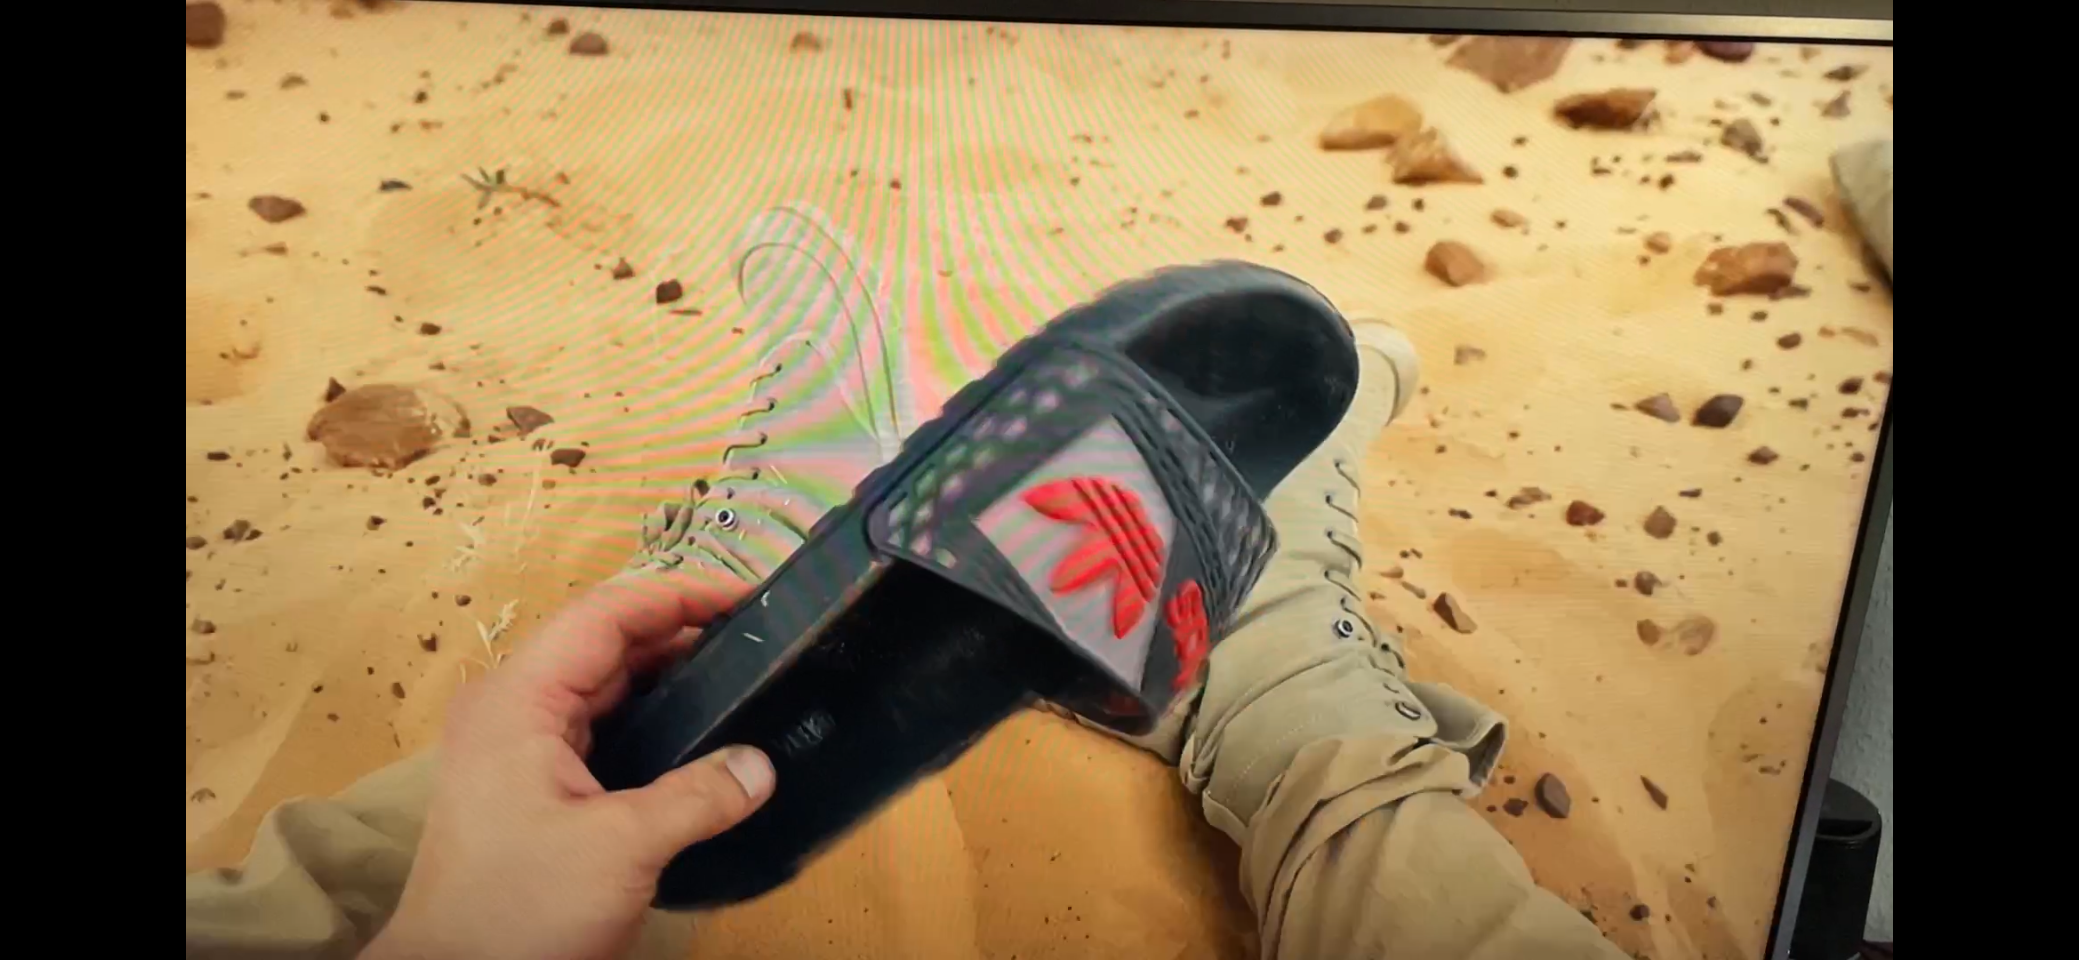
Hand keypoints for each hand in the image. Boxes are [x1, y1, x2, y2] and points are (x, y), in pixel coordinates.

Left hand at [365, 576, 775, 959]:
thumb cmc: (518, 912)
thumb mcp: (621, 849)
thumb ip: (698, 798)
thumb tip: (762, 766)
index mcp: (519, 700)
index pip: (604, 614)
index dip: (676, 594)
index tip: (744, 599)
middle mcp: (512, 708)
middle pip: (604, 643)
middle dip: (679, 632)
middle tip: (756, 639)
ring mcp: (516, 746)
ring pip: (603, 686)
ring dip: (667, 677)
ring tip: (740, 677)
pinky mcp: (529, 783)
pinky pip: (597, 726)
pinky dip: (649, 718)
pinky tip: (697, 734)